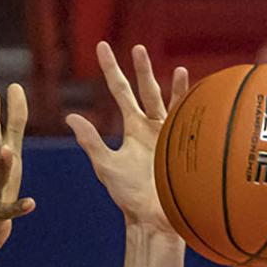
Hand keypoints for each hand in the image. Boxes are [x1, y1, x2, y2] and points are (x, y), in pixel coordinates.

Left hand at [67, 43, 188, 231]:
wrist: (154, 219)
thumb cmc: (129, 197)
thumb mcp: (107, 166)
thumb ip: (91, 141)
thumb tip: (71, 117)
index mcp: (132, 129)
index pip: (119, 92)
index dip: (111, 70)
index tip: (101, 46)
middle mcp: (151, 128)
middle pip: (146, 90)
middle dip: (141, 69)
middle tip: (136, 48)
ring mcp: (170, 135)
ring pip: (170, 101)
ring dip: (173, 86)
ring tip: (178, 70)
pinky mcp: (187, 146)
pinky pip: (191, 120)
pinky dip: (192, 104)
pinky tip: (195, 90)